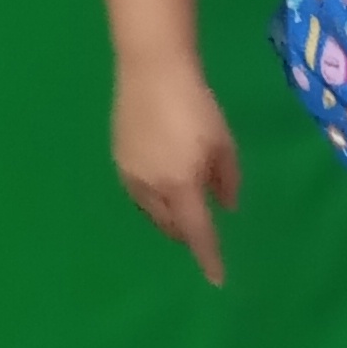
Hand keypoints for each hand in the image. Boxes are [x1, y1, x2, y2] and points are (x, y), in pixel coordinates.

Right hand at [113, 56, 239, 285]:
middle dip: (186, 233)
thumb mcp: (223, 143)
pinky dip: (154, 199)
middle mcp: (150, 186)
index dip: (208, 256)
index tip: (217, 280)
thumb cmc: (196, 104)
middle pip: (171, 225)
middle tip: (202, 231)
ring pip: (151, 211)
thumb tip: (227, 207)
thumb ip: (227, 180)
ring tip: (184, 208)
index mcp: (180, 185)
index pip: (197, 232)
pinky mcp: (119, 157)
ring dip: (169, 217)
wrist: (151, 67)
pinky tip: (164, 185)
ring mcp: (130, 172)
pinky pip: (138, 192)